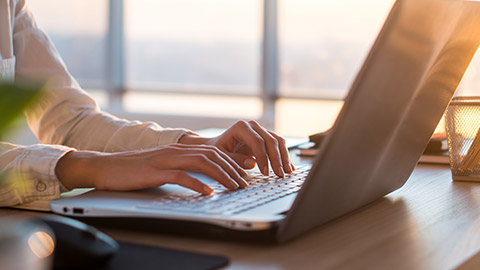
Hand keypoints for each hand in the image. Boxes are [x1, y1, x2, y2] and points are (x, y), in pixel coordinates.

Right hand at [55, 144, 248, 194]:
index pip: (212, 151)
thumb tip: (202, 178)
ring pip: (201, 163)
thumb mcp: (162, 166)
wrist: (106, 167)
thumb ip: (182, 168)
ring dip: (221, 175)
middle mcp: (175, 151)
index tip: (246, 171)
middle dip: (232, 168)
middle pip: (212, 155)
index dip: (232, 160)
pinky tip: (208, 193)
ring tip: (234, 186)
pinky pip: (181, 176)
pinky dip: (197, 184)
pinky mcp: (155, 171)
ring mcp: (165, 160)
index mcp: (179, 149)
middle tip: (245, 182)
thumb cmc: (134, 170)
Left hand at [179, 120, 294, 176]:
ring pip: (278, 141)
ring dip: (284, 158)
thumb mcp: (222, 157)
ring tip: (287, 172)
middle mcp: (253, 126)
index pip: (257, 141)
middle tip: (279, 175)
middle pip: (270, 141)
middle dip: (276, 159)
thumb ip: (235, 160)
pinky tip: (289, 167)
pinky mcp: (266, 137)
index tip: (265, 172)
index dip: (263, 157)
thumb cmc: (218, 151)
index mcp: (241, 127)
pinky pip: (279, 145)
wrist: (218, 146)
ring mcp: (261, 130)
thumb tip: (253, 163)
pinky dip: (285, 156)